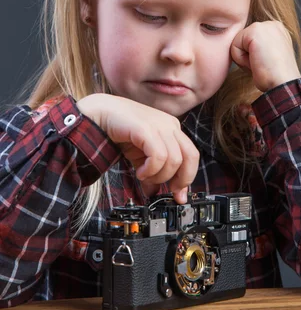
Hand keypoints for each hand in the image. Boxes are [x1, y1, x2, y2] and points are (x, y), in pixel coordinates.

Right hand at [76, 94, 198, 203]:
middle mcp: (170, 125)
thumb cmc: (121, 132)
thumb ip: (152, 172)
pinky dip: (150, 170)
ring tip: (143, 176)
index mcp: (173, 130)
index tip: (179, 196)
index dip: (187, 178)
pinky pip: (159, 156)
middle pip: (191, 156)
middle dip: (181, 179)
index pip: (191, 155)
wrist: (100, 114)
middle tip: (166, 189)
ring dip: (159, 176)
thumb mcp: (141, 156)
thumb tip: (155, 192)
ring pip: (174, 160)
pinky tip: (139, 171)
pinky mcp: (146, 129)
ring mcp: (160, 125)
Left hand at [230, 21, 300, 91]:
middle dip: (248, 55)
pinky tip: (256, 62)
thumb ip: (259, 46)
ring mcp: (264, 25)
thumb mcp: (269, 56)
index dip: (253, 55)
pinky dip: (241, 60)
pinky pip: (234, 46)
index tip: (267, 62)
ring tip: (260, 63)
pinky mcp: (254, 31)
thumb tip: (246, 49)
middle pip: (242, 40)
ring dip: (244, 58)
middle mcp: (271, 24)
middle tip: (263, 64)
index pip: (250, 40)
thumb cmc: (277, 77)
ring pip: (237, 42)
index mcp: (277, 30)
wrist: (283, 83)